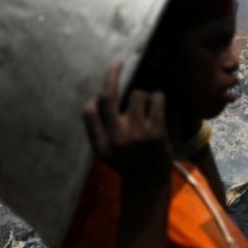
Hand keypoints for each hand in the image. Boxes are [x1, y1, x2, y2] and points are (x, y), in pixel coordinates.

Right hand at [83, 61, 170, 184]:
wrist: (149, 185)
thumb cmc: (127, 165)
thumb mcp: (104, 153)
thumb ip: (97, 130)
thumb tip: (93, 100)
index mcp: (101, 144)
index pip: (89, 112)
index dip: (94, 97)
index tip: (100, 89)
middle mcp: (117, 137)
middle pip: (109, 96)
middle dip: (113, 74)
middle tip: (117, 63)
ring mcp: (137, 133)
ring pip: (137, 94)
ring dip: (143, 95)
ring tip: (146, 105)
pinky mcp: (157, 131)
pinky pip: (156, 99)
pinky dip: (157, 98)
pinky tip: (157, 104)